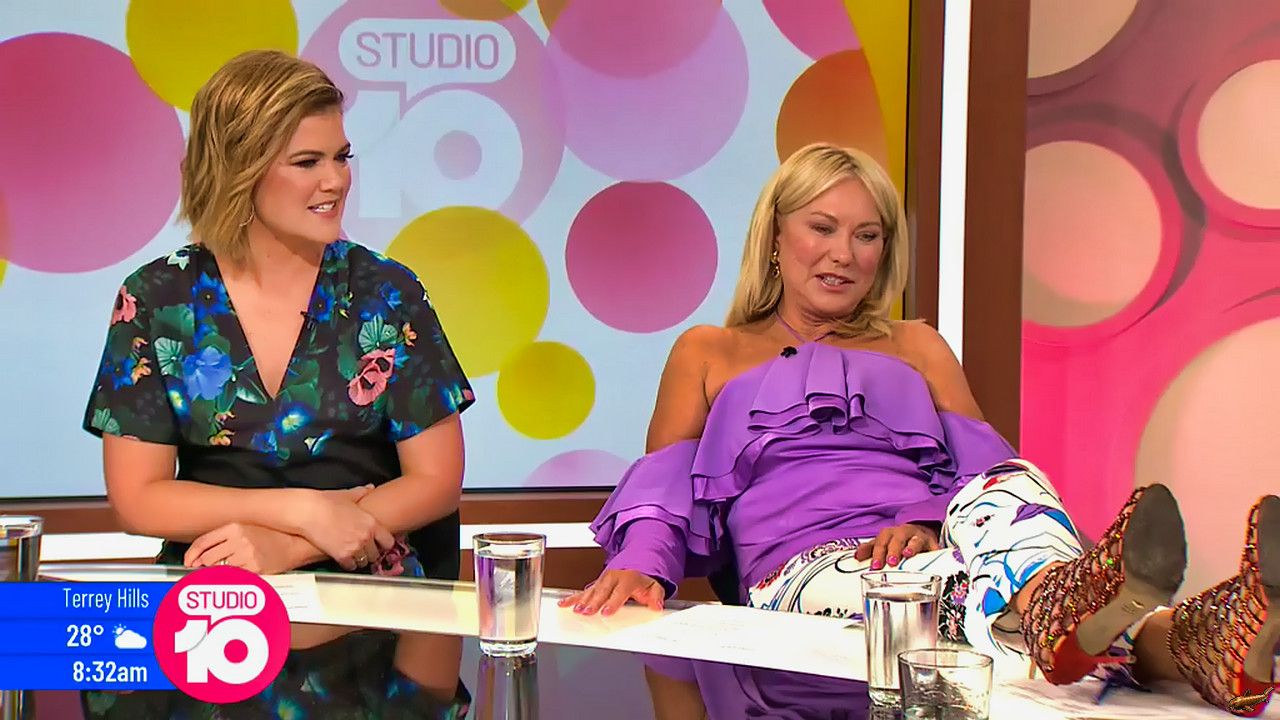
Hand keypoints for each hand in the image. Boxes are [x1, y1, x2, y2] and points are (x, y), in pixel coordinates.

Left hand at [184, 522, 305, 574]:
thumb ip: (223, 539)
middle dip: (207, 566)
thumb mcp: (245, 529)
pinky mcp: (255, 568)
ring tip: (234, 566)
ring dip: (222, 572)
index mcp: (235, 527)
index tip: (189, 562)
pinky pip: (234, 577)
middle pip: (208, 558)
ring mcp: (247, 554)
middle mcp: (239, 539)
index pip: (203, 542)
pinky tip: (243, 571)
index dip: (192, 555)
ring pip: (220, 570)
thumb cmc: (270, 536)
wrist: (293, 543)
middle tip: (212, 567)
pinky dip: (234, 577)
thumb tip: (199, 556)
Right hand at [299, 485, 395, 569]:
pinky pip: (351, 566)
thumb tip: (369, 487)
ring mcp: (355, 547)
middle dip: (370, 553)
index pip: (388, 541)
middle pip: (376, 554)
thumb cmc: (326, 502)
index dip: (383, 544)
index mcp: (371, 523)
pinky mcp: (342, 556)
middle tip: (364, 550)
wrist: (309, 512)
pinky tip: (344, 559)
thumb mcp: (347, 495)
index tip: (379, 544)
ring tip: (354, 555)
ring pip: (364, 562)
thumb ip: (362, 492)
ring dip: (360, 560)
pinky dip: (348, 564)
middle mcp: (366, 537)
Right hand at [558, 569, 664, 614]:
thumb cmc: (642, 582)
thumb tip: (657, 605)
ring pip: (591, 590)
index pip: (620, 590)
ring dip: (582, 600)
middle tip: (587, 612)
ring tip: (575, 610)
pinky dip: (573, 597)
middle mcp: (614, 577)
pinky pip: (583, 591)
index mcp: (628, 578)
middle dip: (594, 602)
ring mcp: (603, 581)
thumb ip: (656, 597)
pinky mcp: (595, 585)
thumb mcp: (654, 588)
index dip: (613, 601)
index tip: (606, 611)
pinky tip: (564, 603)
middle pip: (603, 591)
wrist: (634, 570)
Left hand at [854, 523, 939, 569]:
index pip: (881, 542)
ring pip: (915, 540)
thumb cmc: (897, 541)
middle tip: (890, 562)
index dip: (877, 553)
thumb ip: (870, 549)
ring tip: (907, 555)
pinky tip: (933, 556)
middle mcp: (903, 533)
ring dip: (911, 547)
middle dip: (893, 550)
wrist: (919, 532)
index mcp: (889, 534)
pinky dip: (934, 551)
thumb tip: (857, 557)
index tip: (875, 565)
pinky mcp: (933, 543)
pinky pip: (934, 547)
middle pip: (897, 539)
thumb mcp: (883, 543)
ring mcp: (918, 537)